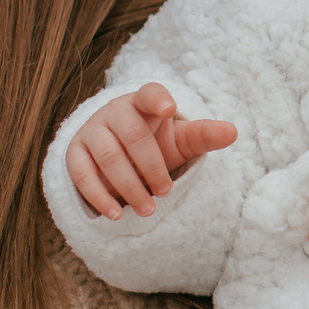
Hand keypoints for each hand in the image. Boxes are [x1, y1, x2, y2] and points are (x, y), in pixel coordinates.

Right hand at [65, 83, 237, 218]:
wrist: (118, 155)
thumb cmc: (154, 142)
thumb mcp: (181, 139)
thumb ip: (204, 135)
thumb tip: (233, 132)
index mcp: (143, 102)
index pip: (150, 93)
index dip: (158, 99)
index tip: (169, 108)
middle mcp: (114, 112)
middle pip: (133, 136)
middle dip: (151, 167)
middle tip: (166, 192)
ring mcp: (91, 131)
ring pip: (108, 157)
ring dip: (129, 186)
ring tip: (148, 210)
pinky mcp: (74, 153)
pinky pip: (82, 174)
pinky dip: (99, 196)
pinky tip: (115, 214)